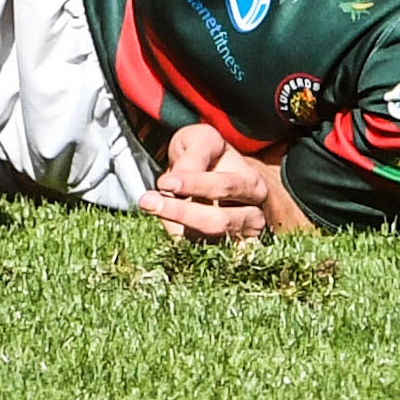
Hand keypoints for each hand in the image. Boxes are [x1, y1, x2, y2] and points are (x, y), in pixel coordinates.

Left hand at [136, 124, 268, 243]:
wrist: (220, 177)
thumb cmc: (210, 157)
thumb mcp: (203, 142)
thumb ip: (192, 158)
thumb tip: (174, 182)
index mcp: (251, 185)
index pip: (225, 188)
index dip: (194, 185)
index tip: (165, 182)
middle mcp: (252, 215)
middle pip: (219, 221)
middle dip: (181, 212)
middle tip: (147, 201)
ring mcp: (238, 240)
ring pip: (209, 242)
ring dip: (176, 229)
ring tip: (150, 209)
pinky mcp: (222, 254)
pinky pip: (202, 257)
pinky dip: (181, 250)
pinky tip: (161, 232)